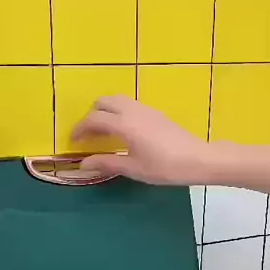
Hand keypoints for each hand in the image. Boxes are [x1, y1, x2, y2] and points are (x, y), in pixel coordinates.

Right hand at [72, 96, 211, 184]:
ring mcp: (144, 109)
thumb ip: (107, 163)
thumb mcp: (133, 169)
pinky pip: (128, 105)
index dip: (80, 129)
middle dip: (91, 116)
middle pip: (103, 102)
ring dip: (104, 112)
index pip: (94, 119)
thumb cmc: (164, 167)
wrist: (197, 159)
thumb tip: (83, 164)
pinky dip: (117, 112)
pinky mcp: (154, 113)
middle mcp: (132, 110)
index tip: (73, 142)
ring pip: (116, 100)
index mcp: (124, 124)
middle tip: (87, 136)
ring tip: (102, 132)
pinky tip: (121, 131)